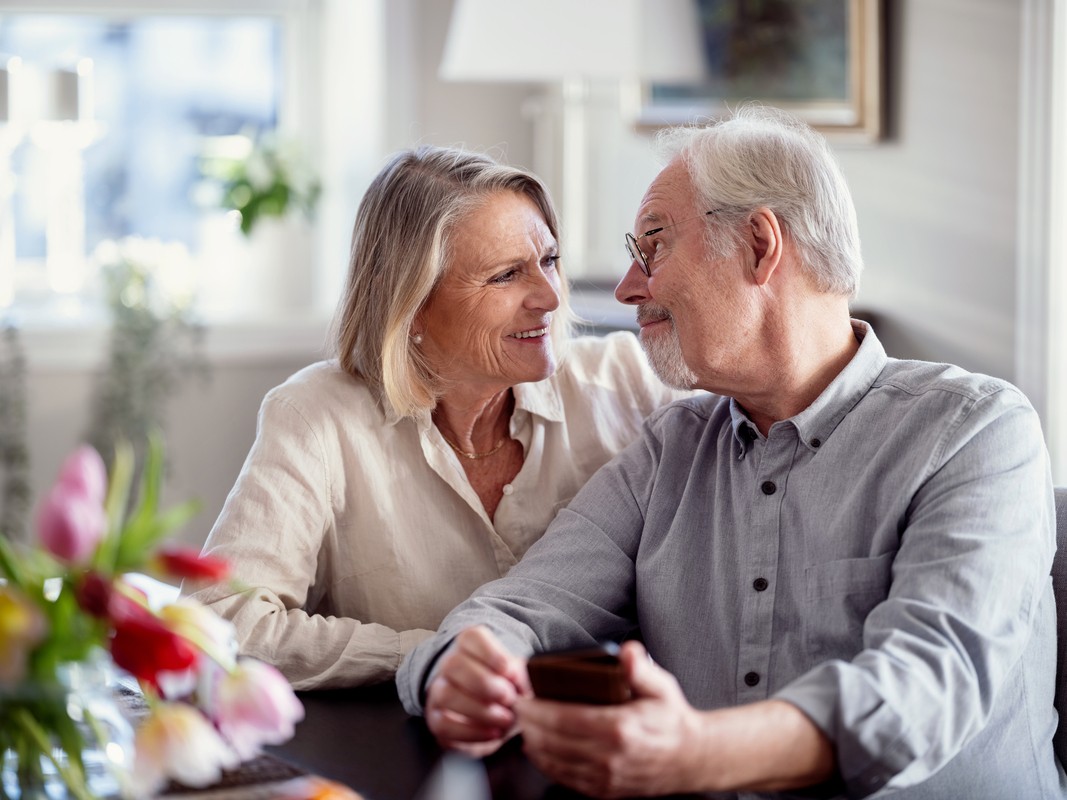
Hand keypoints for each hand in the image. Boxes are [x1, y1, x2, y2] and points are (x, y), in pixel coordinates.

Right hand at [424, 626, 530, 756]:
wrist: (494, 715)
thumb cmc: (506, 687)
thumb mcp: (517, 676)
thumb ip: (520, 675)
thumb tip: (521, 681)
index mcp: (470, 646)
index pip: (471, 637)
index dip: (490, 653)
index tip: (509, 671)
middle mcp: (449, 665)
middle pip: (454, 664)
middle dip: (485, 683)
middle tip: (509, 698)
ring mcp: (438, 692)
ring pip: (446, 695)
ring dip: (480, 710)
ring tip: (505, 719)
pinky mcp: (436, 720)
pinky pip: (444, 725)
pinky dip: (472, 732)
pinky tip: (493, 733)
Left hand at [515, 641, 703, 797]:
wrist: (690, 758)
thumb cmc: (672, 719)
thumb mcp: (661, 686)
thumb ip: (639, 668)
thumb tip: (628, 651)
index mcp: (619, 728)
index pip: (564, 719)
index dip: (537, 710)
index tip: (523, 699)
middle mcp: (609, 756)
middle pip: (553, 741)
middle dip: (529, 725)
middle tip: (517, 709)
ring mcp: (605, 777)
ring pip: (554, 762)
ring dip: (533, 744)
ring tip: (524, 726)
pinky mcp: (603, 789)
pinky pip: (565, 778)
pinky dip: (546, 764)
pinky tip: (538, 750)